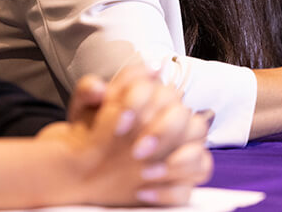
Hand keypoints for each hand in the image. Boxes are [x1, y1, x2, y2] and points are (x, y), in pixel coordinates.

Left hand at [41, 65, 212, 205]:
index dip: (143, 105)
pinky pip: (191, 187)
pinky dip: (172, 190)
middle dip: (164, 133)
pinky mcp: (181, 179)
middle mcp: (173, 123)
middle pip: (187, 118)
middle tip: (137, 150)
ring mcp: (181, 152)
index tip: (121, 123)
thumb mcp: (84, 108)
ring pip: (198, 151)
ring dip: (176, 163)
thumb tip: (101, 88)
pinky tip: (143, 192)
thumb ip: (88, 90)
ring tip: (145, 173)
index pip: (163, 91)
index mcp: (154, 100)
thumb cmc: (91, 129)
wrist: (83, 160)